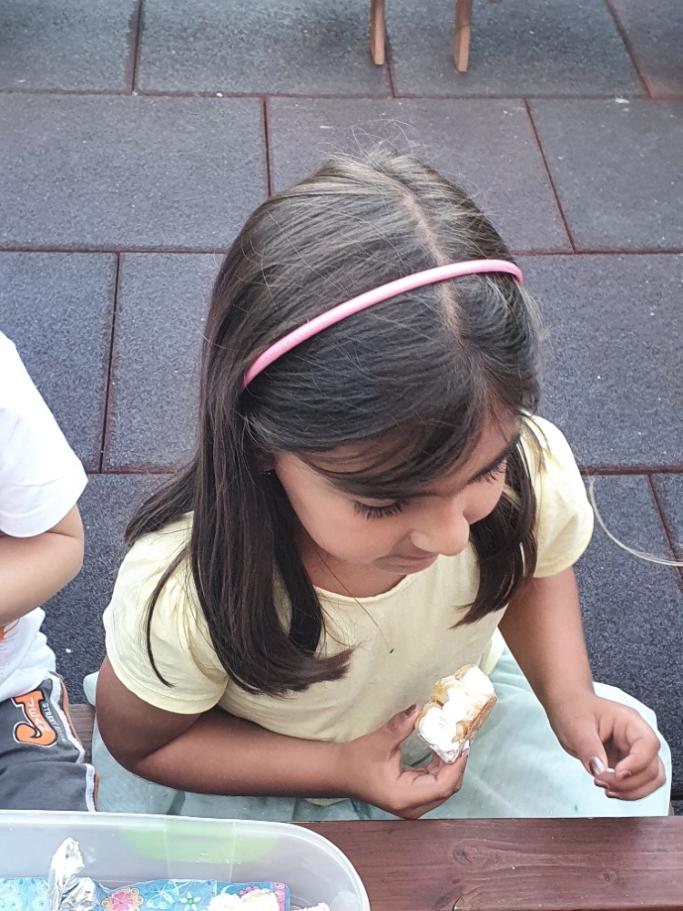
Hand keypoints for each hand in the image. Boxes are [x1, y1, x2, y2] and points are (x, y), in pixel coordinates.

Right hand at [335, 705, 468, 818]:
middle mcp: (412, 806)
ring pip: (442, 787)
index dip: (457, 765)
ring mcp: (412, 804)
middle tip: (461, 738)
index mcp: (405, 797)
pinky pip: (434, 785)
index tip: (463, 743)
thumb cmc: (356, 760)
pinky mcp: (410, 797)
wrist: (339, 772)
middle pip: (446, 789)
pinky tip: (442, 750)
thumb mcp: (379, 741)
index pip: (443, 785)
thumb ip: (401, 726)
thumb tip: (419, 709)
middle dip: (457, 764)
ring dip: (450, 765)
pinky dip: (441, 768)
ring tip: (454, 741)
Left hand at [546, 692, 665, 800]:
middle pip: (653, 768)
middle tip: (602, 781)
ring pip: (651, 779)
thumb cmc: (574, 709)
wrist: (568, 707)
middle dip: (630, 782)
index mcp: (629, 721)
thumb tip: (598, 769)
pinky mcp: (627, 764)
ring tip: (605, 787)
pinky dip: (627, 792)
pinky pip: (639, 783)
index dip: (636, 764)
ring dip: (631, 791)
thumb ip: (589, 748)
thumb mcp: (576, 726)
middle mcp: (636, 737)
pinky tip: (608, 788)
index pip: (648, 745)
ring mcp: (633, 752)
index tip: (616, 773)